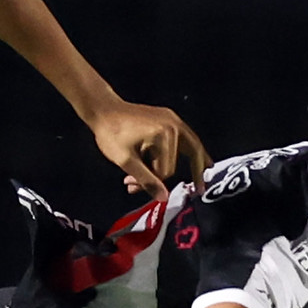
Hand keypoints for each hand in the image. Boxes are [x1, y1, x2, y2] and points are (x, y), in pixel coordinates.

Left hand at [93, 101, 210, 199]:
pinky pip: (184, 136)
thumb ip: (145, 180)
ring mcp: (172, 119)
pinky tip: (198, 156)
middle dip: (194, 172)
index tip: (131, 184)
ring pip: (191, 144)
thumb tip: (164, 198)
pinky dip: (189, 148)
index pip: (166, 169)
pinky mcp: (168, 117)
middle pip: (190, 154)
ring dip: (195, 160)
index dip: (151, 181)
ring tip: (205, 174)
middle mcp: (173, 125)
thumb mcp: (125, 161)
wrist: (103, 109)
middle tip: (200, 190)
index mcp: (163, 135)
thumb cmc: (110, 134)